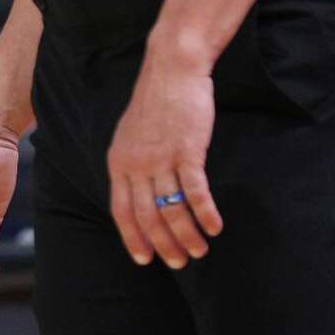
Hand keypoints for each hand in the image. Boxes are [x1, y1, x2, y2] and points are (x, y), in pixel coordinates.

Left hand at [106, 56, 223, 268]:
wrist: (172, 71)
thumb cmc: (156, 104)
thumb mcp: (130, 136)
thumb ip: (132, 164)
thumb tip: (140, 194)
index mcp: (118, 162)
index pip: (121, 210)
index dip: (133, 238)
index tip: (145, 260)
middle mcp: (135, 164)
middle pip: (147, 216)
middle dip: (163, 244)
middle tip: (179, 263)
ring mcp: (160, 158)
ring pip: (172, 209)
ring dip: (187, 235)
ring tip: (200, 250)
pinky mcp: (186, 151)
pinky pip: (195, 191)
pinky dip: (205, 213)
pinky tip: (216, 227)